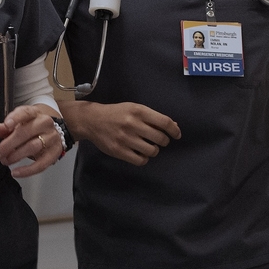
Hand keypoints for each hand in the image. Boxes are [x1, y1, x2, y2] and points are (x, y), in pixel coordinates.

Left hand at [0, 104, 62, 177]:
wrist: (53, 133)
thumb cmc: (32, 128)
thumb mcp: (17, 125)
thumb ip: (2, 128)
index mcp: (34, 113)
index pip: (26, 113)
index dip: (16, 118)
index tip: (6, 125)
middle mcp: (44, 124)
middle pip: (26, 132)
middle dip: (9, 144)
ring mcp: (51, 138)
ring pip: (34, 147)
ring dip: (16, 156)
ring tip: (5, 161)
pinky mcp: (54, 153)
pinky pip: (42, 164)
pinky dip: (28, 170)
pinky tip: (16, 172)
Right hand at [66, 101, 180, 165]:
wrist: (92, 120)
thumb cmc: (116, 113)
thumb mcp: (134, 108)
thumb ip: (152, 117)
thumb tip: (173, 126)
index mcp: (138, 111)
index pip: (165, 122)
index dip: (174, 130)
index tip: (176, 135)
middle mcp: (133, 124)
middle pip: (160, 138)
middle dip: (164, 141)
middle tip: (159, 140)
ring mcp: (125, 139)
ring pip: (152, 151)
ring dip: (154, 150)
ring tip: (148, 147)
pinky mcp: (119, 151)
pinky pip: (141, 160)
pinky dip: (144, 158)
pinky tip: (140, 153)